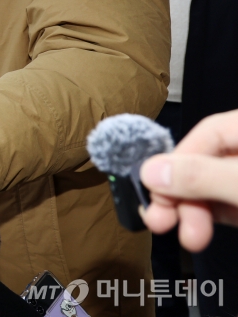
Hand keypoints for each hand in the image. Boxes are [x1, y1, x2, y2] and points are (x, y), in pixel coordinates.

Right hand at [140, 109, 237, 251]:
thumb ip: (203, 176)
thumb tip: (150, 171)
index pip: (207, 133)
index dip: (179, 159)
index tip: (158, 189)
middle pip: (205, 164)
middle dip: (183, 195)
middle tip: (161, 221)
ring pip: (211, 189)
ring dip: (192, 213)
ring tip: (190, 240)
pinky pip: (223, 206)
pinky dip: (207, 218)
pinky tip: (198, 232)